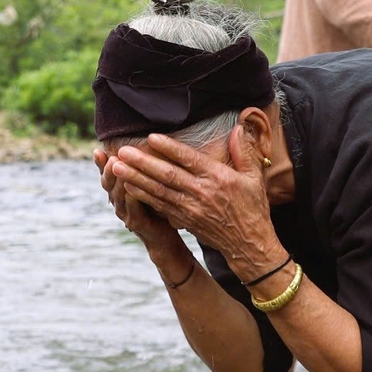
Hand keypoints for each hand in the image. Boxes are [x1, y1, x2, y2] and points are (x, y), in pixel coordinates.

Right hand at [94, 148, 180, 253]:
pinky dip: (132, 197)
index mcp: (117, 191)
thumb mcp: (145, 183)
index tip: (97, 151)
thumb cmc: (154, 204)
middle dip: (109, 170)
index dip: (100, 164)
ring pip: (118, 195)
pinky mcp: (136, 223)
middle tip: (112, 157)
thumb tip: (136, 144)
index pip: (105, 175)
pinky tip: (133, 187)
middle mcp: (118, 201)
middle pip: (108, 184)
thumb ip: (138, 167)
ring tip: (119, 168)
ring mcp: (125, 213)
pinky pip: (132, 208)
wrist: (163, 235)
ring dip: (119, 181)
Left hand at [107, 127, 285, 278]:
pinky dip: (143, 196)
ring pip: (158, 191)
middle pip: (167, 175)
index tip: (150, 137)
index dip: (169, 148)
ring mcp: (191, 209)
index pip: (189, 160)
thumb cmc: (252, 206)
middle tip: (122, 152)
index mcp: (219, 178)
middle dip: (142, 163)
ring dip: (136, 179)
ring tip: (116, 167)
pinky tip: (128, 186)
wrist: (249, 243)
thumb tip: (238, 128)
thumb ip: (245, 151)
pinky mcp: (184, 220)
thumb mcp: (255, 177)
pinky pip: (159, 206)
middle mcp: (202, 193)